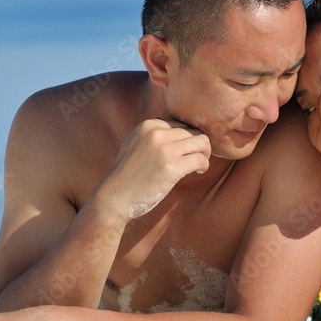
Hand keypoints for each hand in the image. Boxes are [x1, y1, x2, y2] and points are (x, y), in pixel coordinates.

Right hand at [96, 118, 210, 219]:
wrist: (115, 195)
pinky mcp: (171, 167)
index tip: (186, 151)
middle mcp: (156, 133)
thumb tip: (182, 131)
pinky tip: (199, 171)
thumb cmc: (128, 174)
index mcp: (148, 125)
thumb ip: (154, 135)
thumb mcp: (135, 144)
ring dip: (206, 153)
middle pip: (193, 132)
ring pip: (202, 142)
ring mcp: (164, 150)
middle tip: (196, 159)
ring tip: (200, 164)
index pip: (181, 124)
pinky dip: (204, 165)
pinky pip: (200, 159)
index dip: (187, 138)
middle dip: (199, 146)